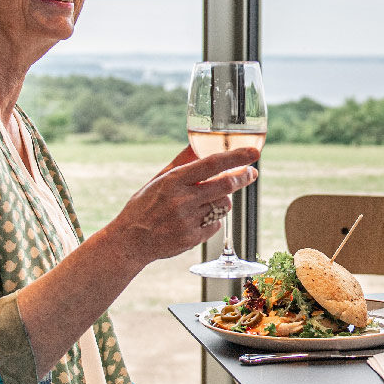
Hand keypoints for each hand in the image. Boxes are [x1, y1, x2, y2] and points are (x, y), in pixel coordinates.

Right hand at [110, 146, 259, 262]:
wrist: (129, 241)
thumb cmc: (144, 205)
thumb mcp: (158, 179)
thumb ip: (181, 162)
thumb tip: (198, 143)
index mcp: (173, 181)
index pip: (211, 164)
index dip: (236, 157)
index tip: (254, 153)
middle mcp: (182, 200)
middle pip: (225, 185)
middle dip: (243, 177)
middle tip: (251, 173)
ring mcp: (188, 221)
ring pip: (223, 205)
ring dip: (223, 200)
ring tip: (208, 200)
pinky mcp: (192, 238)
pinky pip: (216, 224)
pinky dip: (213, 219)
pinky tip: (197, 219)